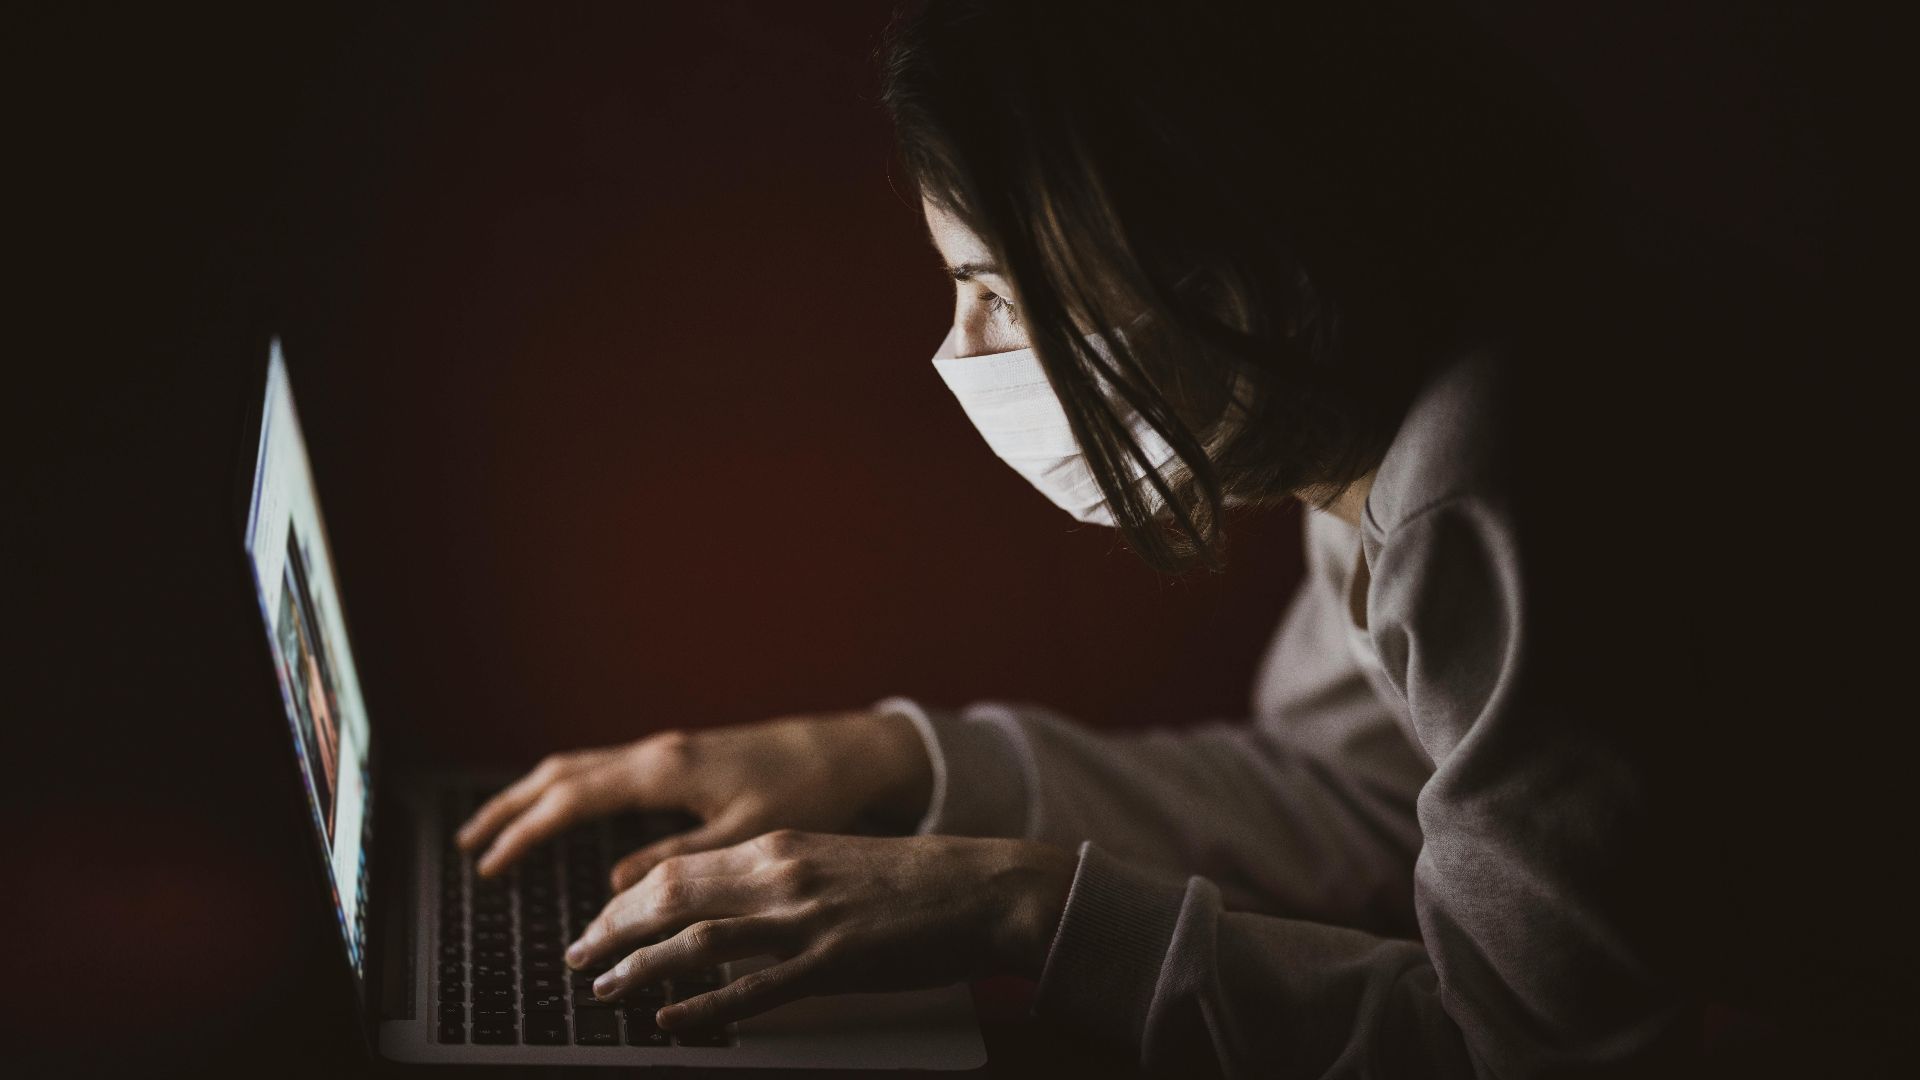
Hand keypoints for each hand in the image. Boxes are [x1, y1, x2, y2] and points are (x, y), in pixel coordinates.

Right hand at [455, 712, 932, 881]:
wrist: (852, 752)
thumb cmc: (809, 791)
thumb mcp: (747, 836)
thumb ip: (679, 862)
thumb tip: (616, 883)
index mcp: (665, 770)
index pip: (571, 799)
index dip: (525, 833)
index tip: (490, 865)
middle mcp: (658, 752)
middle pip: (562, 774)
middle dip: (511, 808)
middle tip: (469, 845)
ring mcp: (668, 751)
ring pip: (581, 766)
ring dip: (535, 795)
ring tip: (501, 828)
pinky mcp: (682, 758)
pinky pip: (606, 769)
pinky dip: (570, 789)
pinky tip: (567, 811)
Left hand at [566, 831, 1076, 1031]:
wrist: (983, 889)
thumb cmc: (912, 881)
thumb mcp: (830, 861)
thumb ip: (774, 878)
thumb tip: (718, 907)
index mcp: (778, 847)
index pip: (676, 868)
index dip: (623, 899)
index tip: (596, 922)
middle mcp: (781, 875)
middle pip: (670, 897)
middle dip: (612, 928)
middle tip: (578, 956)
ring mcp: (804, 921)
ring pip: (697, 940)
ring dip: (640, 967)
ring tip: (605, 989)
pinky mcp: (831, 964)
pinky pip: (750, 989)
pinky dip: (701, 1006)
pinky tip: (669, 1020)